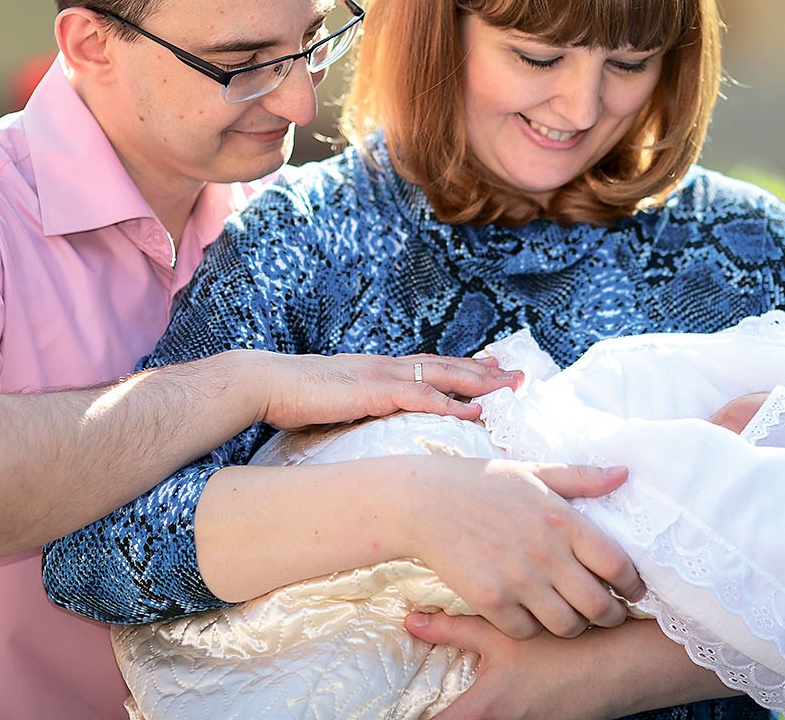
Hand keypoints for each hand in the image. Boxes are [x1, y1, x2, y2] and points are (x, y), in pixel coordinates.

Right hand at [253, 351, 519, 429]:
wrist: (265, 383)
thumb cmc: (290, 396)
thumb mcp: (332, 401)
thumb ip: (354, 406)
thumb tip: (363, 419)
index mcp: (377, 369)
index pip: (430, 365)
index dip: (463, 367)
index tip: (492, 366)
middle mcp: (386, 367)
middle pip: (447, 366)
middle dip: (486, 371)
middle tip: (519, 374)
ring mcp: (382, 377)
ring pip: (444, 377)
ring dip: (482, 382)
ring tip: (512, 387)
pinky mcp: (374, 393)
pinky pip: (422, 398)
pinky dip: (453, 403)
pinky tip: (476, 410)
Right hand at [404, 457, 641, 640]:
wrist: (426, 501)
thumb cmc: (483, 484)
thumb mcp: (535, 472)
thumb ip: (581, 478)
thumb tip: (624, 473)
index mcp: (563, 520)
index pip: (618, 565)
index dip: (633, 586)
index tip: (631, 591)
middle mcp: (546, 552)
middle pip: (599, 606)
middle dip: (610, 615)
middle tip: (606, 614)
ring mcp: (518, 579)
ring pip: (566, 626)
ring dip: (573, 626)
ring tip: (570, 618)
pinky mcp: (490, 599)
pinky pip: (526, 631)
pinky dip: (532, 628)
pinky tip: (530, 614)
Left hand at [405, 612, 737, 718]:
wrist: (623, 665)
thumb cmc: (561, 648)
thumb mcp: (502, 632)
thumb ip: (452, 629)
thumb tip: (409, 622)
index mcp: (484, 713)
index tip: (381, 714)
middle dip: (436, 715)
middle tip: (410, 705)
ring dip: (464, 712)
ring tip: (449, 697)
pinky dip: (488, 714)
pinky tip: (486, 696)